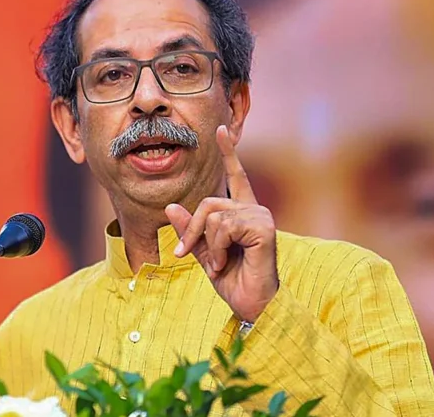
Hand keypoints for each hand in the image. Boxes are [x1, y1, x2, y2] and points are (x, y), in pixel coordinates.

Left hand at [165, 125, 278, 322]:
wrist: (250, 304)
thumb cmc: (232, 280)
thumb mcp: (202, 253)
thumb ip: (189, 230)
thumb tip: (171, 207)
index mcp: (241, 212)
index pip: (235, 176)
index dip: (228, 153)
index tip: (221, 129)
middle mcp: (253, 209)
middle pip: (208, 203)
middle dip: (192, 230)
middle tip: (186, 253)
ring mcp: (260, 216)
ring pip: (213, 215)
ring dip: (206, 244)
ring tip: (217, 263)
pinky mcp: (263, 227)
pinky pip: (223, 227)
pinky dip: (216, 248)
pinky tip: (225, 262)